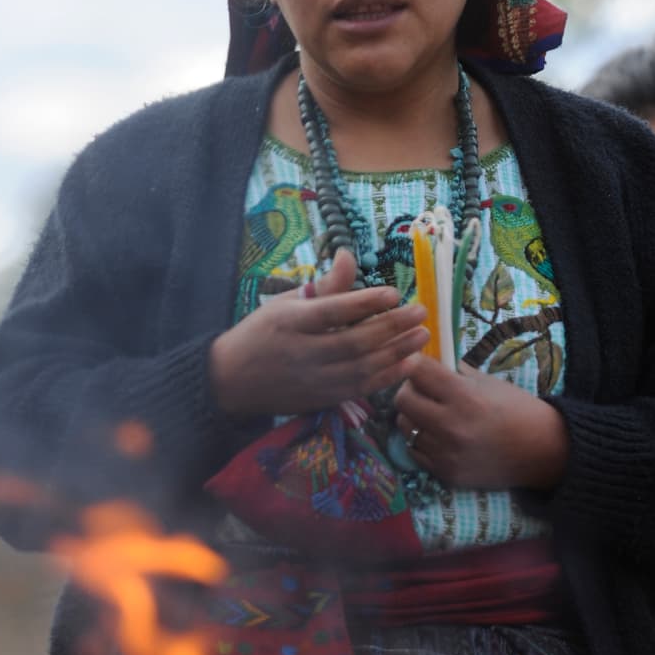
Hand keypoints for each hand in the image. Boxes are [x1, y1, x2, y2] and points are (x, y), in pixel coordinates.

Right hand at [209, 249, 428, 418]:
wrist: (232, 381)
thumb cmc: (263, 333)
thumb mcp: (286, 303)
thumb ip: (324, 285)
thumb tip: (349, 255)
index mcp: (290, 323)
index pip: (332, 312)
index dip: (364, 304)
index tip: (393, 293)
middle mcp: (302, 353)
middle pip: (353, 342)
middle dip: (391, 327)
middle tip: (420, 312)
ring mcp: (313, 381)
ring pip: (361, 369)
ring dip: (396, 352)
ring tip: (422, 335)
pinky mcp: (322, 400)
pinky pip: (360, 389)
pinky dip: (387, 377)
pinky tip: (408, 363)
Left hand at [393, 358, 568, 490]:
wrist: (541, 450)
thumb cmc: (516, 409)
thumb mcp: (488, 382)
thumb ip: (454, 373)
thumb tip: (423, 361)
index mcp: (464, 396)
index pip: (418, 371)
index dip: (415, 364)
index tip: (417, 364)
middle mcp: (451, 425)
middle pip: (403, 399)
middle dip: (409, 389)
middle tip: (421, 389)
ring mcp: (446, 452)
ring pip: (405, 426)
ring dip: (413, 415)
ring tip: (429, 412)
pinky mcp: (445, 473)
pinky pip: (415, 451)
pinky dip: (421, 440)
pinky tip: (437, 434)